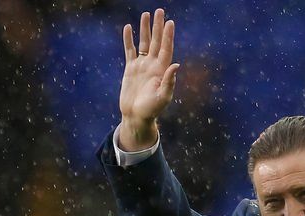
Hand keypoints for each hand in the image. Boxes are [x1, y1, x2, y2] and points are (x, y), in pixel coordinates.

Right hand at [117, 8, 178, 151]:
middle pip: (157, 41)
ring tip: (145, 14)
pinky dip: (129, 39)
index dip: (168, 36)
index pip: (166, 48)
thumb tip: (175, 64)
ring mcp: (142, 65)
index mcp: (162, 70)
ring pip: (144, 42)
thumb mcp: (163, 97)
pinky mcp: (131, 68)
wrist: (136, 116)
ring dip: (145, 29)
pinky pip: (130, 50)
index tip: (170, 22)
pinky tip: (128, 28)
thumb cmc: (152, 110)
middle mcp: (153, 65)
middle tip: (160, 11)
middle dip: (158, 26)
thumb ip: (169, 81)